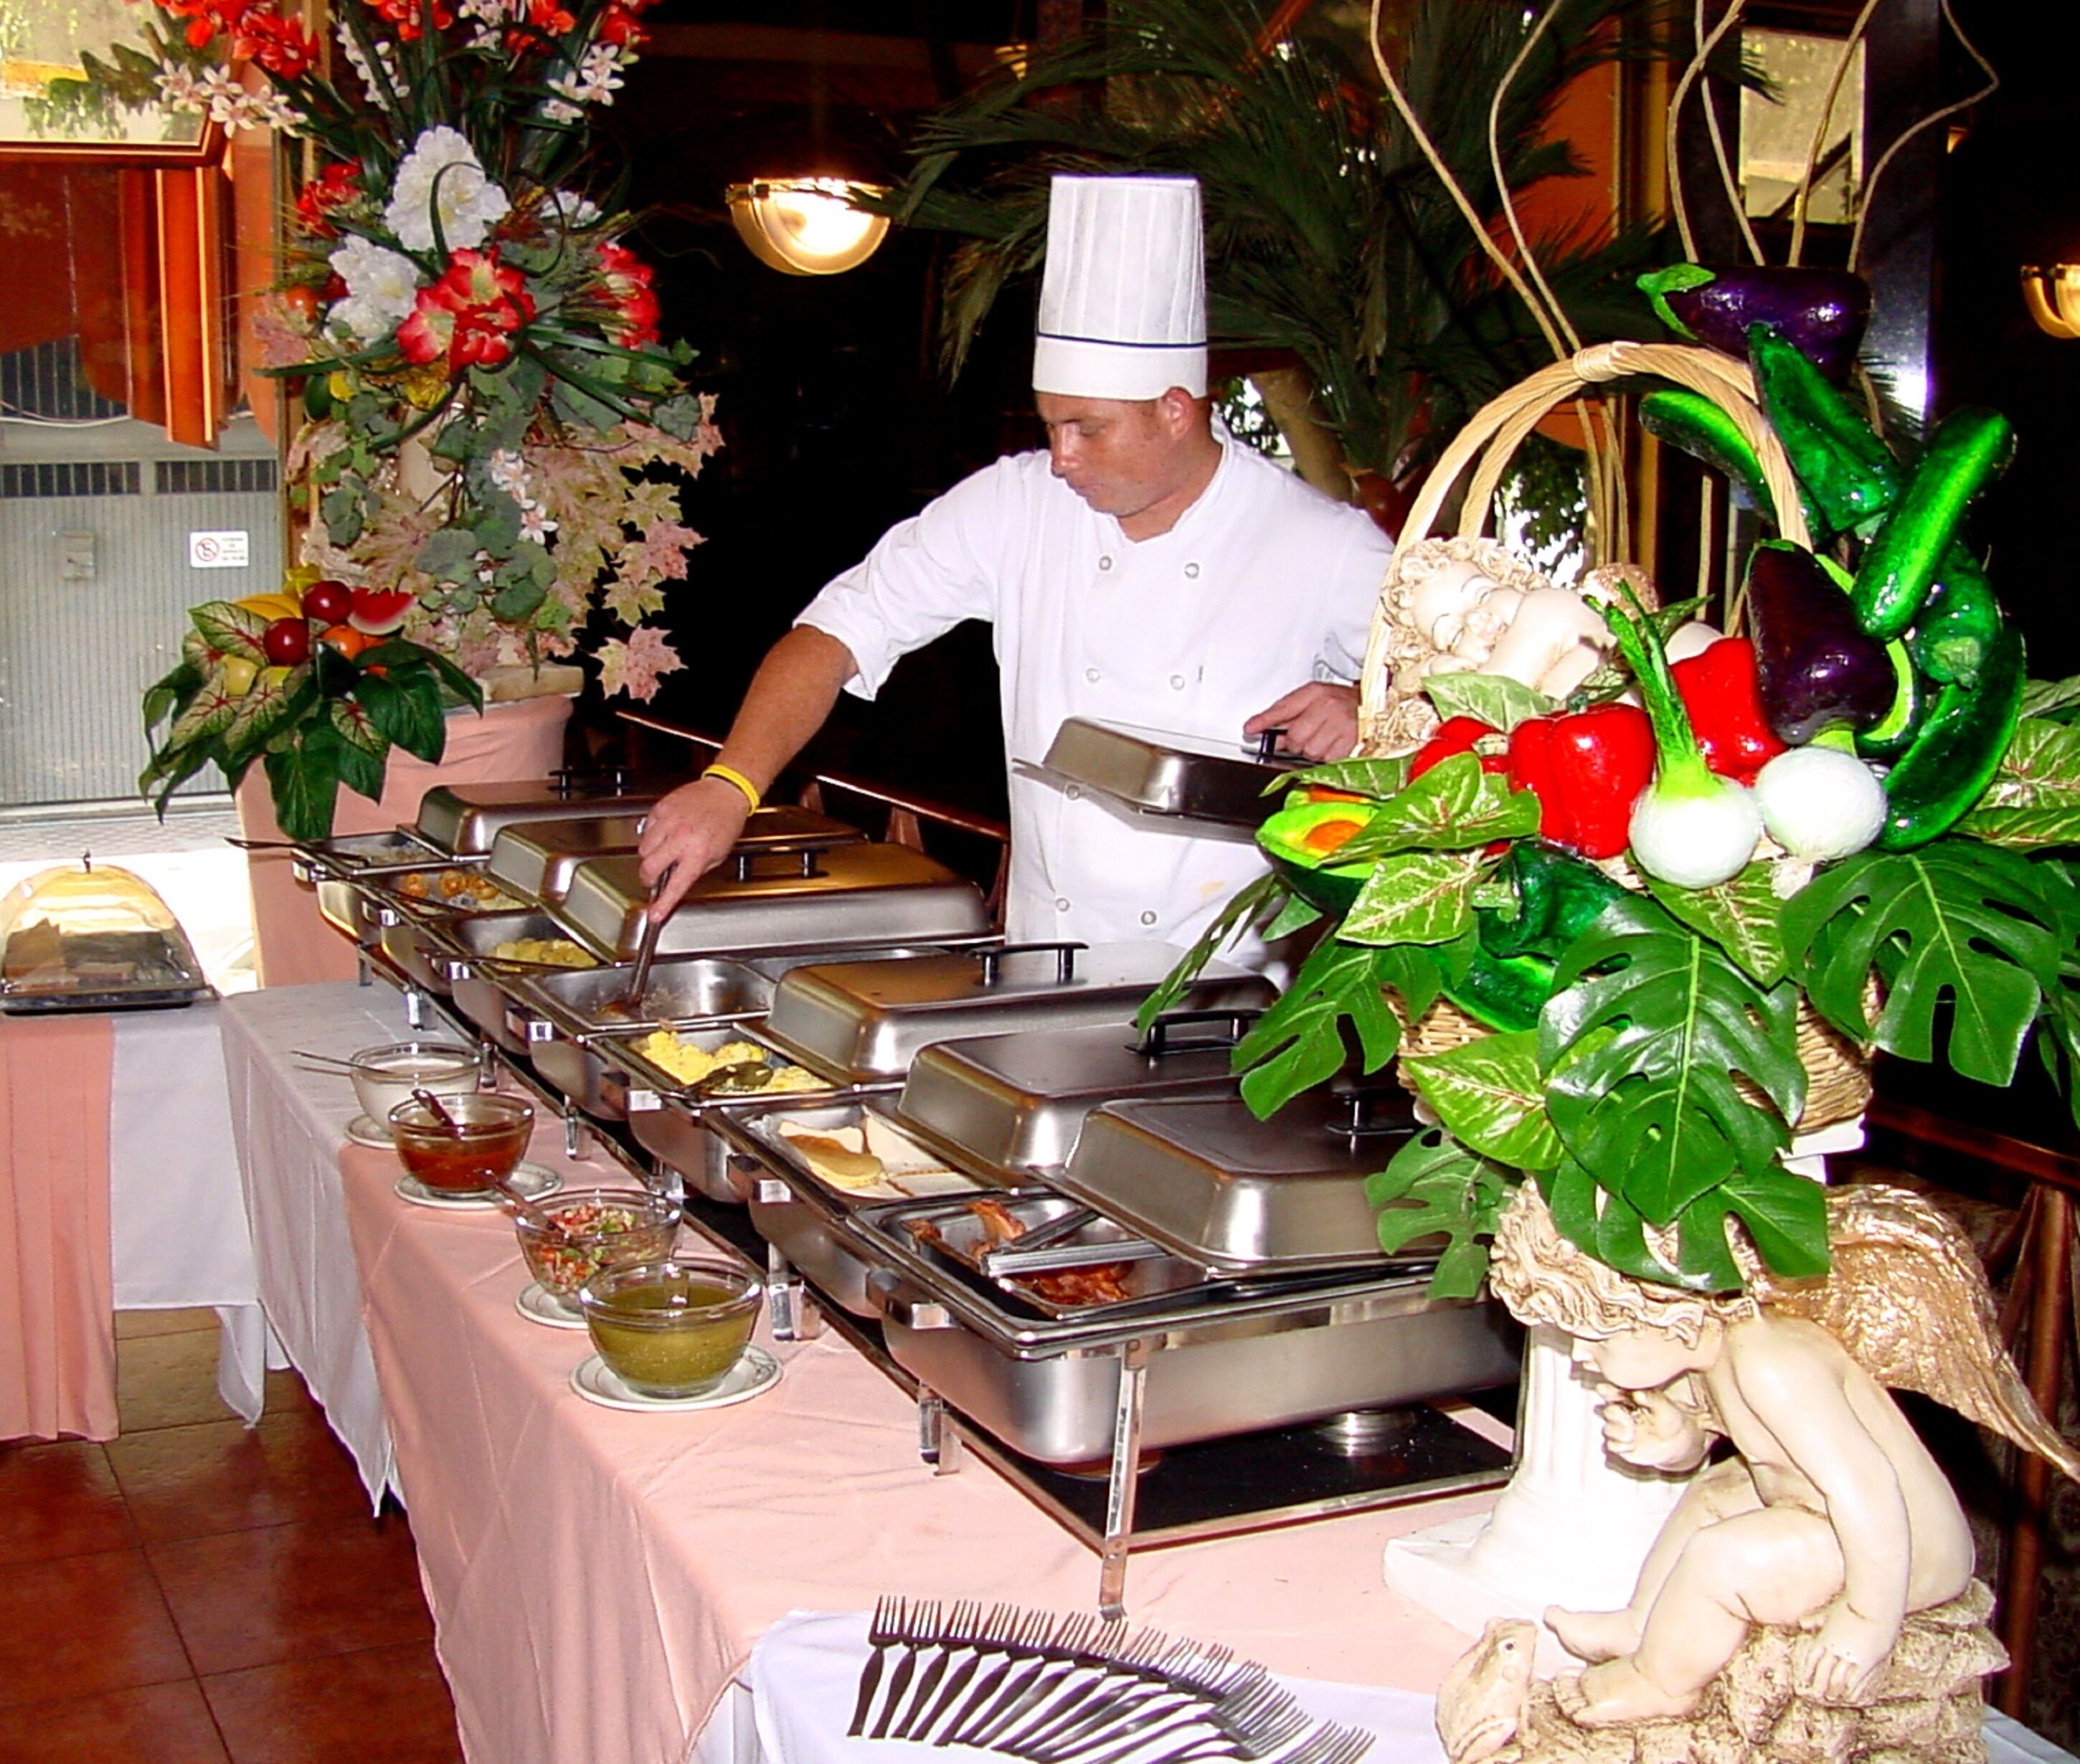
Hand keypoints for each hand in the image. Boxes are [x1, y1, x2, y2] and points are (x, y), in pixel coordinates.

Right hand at [636, 777, 751, 920]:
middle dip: (648, 878)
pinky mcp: (661, 809)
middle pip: (648, 868)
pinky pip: (646, 830)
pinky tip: (666, 832)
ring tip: (666, 848)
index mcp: (698, 854)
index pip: (676, 885)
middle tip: (654, 878)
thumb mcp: (718, 854)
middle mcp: (681, 838)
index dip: (663, 903)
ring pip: (643, 849)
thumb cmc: (726, 822)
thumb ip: (695, 870)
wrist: (725, 791)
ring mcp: (669, 822)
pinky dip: (652, 835)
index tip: (655, 914)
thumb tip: (676, 882)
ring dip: (650, 855)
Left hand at [1243, 682, 1358, 761]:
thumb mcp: (1313, 699)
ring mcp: (1341, 725)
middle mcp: (1328, 707)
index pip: (1283, 709)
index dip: (1264, 721)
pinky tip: (1334, 745)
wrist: (1374, 704)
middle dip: (1296, 742)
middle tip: (1308, 735)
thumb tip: (1263, 732)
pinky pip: (1327, 760)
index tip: (1250, 729)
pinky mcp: (1352, 742)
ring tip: (1324, 738)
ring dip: (1313, 750)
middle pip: (1295, 738)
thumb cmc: (1341, 702)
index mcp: (1315, 693)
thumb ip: (1287, 714)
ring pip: (1310, 752)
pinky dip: (1328, 757)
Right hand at [1593, 1383, 1706, 1471]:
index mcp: (1626, 1398)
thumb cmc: (1670, 1418)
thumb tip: (1637, 1394)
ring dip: (1618, 1432)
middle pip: (1604, 1411)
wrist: (1678, 1440)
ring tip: (1633, 1434)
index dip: (1607, 1391)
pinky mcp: (1621, 1446)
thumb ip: (1651, 1398)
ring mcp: (1619, 1430)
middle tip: (1629, 1419)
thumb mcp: (1665, 1405)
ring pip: (1607, 1429)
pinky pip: (1610, 1446)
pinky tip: (1632, 1444)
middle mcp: (1619, 1413)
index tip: (1613, 1394)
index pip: (1608, 1391)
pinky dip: (1620, 1445)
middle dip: (1614, 1414)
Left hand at [1794, 1599, 1896, 1701]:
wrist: (1873, 1606)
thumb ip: (1816, 1619)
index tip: (1805, 1681)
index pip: (1812, 1659)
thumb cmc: (1853, 1605)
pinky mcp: (1865, 1661)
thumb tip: (1801, 1623)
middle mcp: (1835, 1649)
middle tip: (1817, 1695)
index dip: (1808, 1671)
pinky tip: (1850, 1697)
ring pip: (1838, 1679)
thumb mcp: (1830, 1611)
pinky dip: (1851, 1690)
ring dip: (1834, 1690)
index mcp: (1825, 1637)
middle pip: (1823, 1672)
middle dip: (1819, 1685)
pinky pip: (1856, 1681)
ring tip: (1833, 1698)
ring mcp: (1850, 1656)